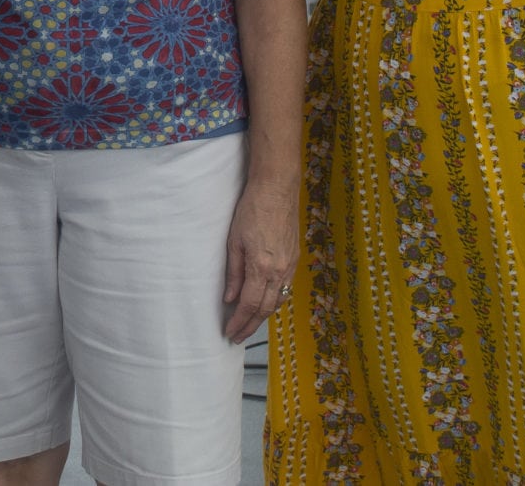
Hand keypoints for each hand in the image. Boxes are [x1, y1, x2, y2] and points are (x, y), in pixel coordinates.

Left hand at [222, 180, 299, 342]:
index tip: (230, 332)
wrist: (277, 189)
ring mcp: (290, 266)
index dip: (239, 322)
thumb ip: (233, 274)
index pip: (250, 305)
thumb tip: (229, 298)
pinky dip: (274, 301)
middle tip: (237, 336)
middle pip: (266, 309)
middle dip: (251, 325)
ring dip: (263, 316)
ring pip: (278, 301)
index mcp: (262, 267)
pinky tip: (265, 303)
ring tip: (249, 324)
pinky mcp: (295, 259)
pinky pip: (285, 288)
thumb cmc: (251, 210)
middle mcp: (280, 271)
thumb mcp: (234, 242)